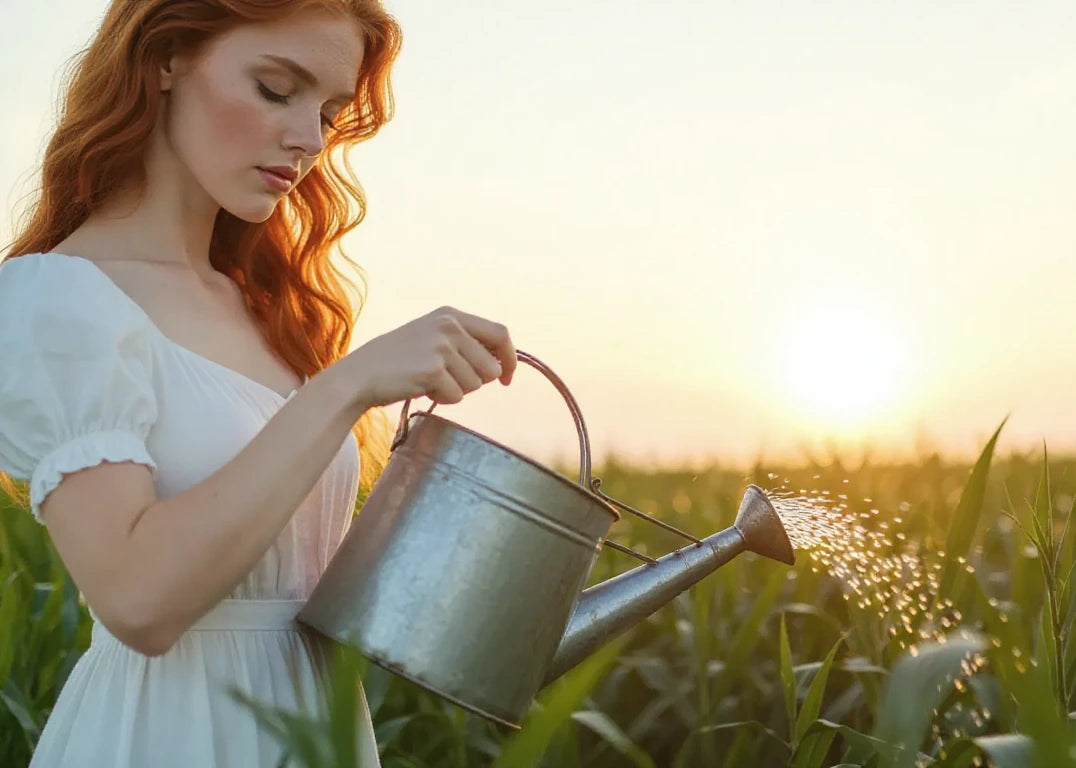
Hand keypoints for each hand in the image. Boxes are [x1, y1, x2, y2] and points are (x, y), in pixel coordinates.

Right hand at [344, 305, 516, 408]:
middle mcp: (449, 326)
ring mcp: (441, 346)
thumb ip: (466, 344)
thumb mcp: (433, 338)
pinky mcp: (433, 369)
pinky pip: (457, 396)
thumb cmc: (400, 361)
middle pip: (492, 367)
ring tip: (429, 381)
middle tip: (446, 379)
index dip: (510, 358)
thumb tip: (503, 367)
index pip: (501, 333)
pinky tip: (421, 388)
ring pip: (476, 385)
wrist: (361, 374)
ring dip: (456, 390)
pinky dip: (442, 399)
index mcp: (452, 315)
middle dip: (475, 382)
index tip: (507, 378)